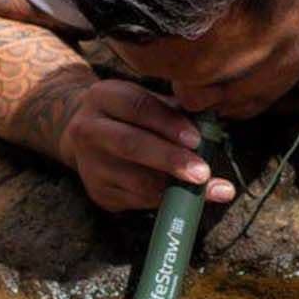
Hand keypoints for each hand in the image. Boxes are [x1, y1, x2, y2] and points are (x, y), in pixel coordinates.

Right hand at [56, 79, 235, 211]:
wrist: (84, 134)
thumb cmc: (129, 115)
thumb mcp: (145, 100)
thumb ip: (175, 110)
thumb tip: (214, 128)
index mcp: (104, 97)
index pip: (137, 107)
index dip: (169, 123)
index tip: (196, 138)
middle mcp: (88, 129)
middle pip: (130, 145)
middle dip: (170, 160)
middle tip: (203, 172)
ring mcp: (90, 164)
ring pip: (134, 180)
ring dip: (173, 188)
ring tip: (205, 189)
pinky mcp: (98, 192)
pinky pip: (136, 200)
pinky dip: (165, 201)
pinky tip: (186, 200)